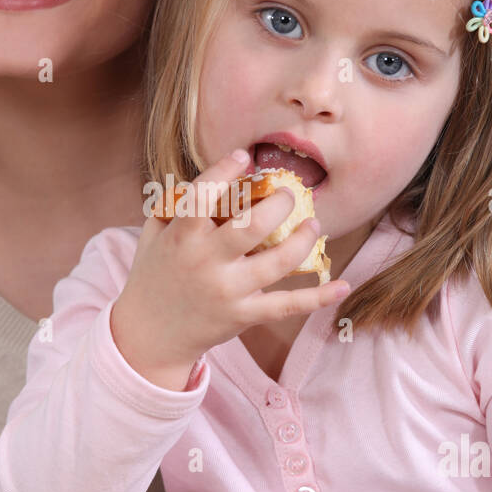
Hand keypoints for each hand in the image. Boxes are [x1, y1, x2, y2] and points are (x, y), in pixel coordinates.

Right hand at [110, 149, 349, 388]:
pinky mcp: (243, 316)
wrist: (148, 335)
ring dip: (304, 239)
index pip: (203, 195)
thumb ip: (174, 205)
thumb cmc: (153, 276)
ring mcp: (227, 291)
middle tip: (288, 195)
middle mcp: (206, 262)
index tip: (244, 156)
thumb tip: (206, 176)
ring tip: (313, 225)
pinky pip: (287, 305)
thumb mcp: (152, 235)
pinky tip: (343, 285)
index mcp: (182, 237)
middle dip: (279, 204)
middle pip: (252, 225)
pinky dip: (319, 297)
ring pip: (278, 261)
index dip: (225, 170)